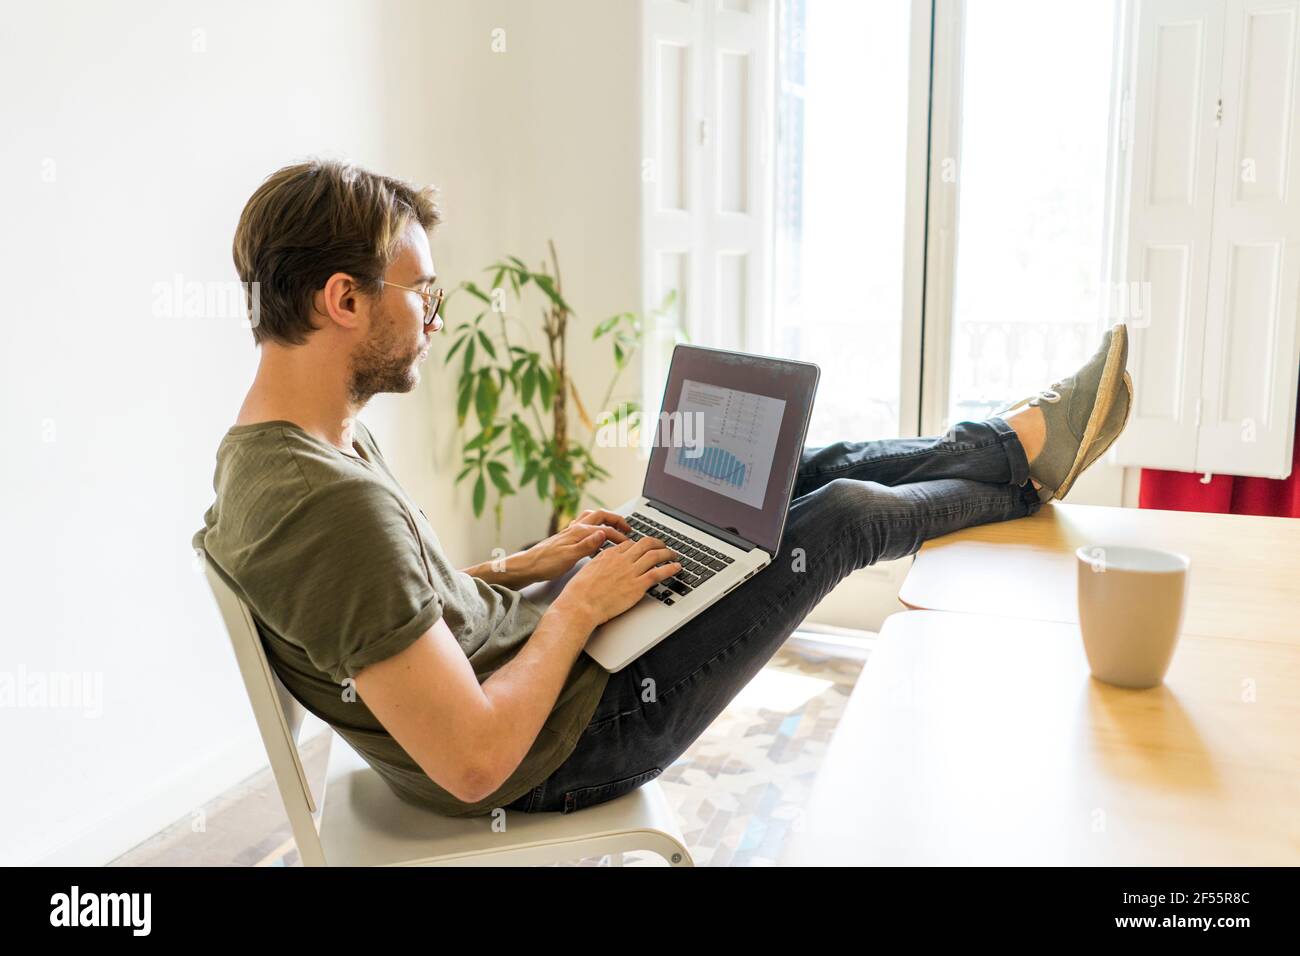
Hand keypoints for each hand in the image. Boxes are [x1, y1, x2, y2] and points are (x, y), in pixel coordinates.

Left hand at [517, 510, 633, 583]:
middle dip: (616, 520)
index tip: (630, 543)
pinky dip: (593, 524)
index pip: (606, 530)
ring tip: (614, 525)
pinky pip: (583, 524)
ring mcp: (570, 531)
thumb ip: (587, 545)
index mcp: (579, 532)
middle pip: (601, 516)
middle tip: (628, 528)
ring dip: (605, 518)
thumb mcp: (568, 557)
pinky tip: (593, 531)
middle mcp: (575, 528)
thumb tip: (603, 533)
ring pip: (592, 517)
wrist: (528, 566)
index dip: (620, 536)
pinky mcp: (566, 536)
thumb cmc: (545, 564)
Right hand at [553, 536, 681, 629]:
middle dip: (657, 543)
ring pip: (655, 555)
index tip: (644, 548)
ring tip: (674, 554)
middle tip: (663, 545)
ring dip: (667, 553)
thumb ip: (599, 564)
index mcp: (609, 554)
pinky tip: (676, 567)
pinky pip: (658, 573)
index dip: (640, 545)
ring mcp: (631, 571)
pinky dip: (670, 568)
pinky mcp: (638, 585)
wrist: (581, 604)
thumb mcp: (587, 570)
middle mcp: (622, 559)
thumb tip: (602, 565)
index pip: (630, 544)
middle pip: (645, 544)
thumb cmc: (579, 592)